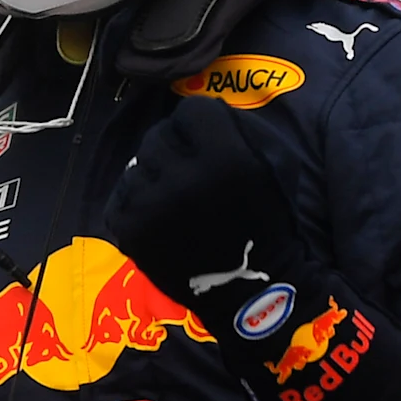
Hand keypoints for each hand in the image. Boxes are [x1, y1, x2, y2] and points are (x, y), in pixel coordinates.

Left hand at [98, 98, 302, 319]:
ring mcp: (151, 206)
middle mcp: (183, 178)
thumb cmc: (267, 223)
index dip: (203, 126)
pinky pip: (123, 196)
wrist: (250, 290)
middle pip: (161, 135)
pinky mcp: (130, 230)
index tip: (212, 147)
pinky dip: (138, 203)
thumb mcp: (277, 163)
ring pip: (139, 165)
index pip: (193, 111)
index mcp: (224, 157)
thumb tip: (200, 113)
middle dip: (177, 150)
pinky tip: (162, 219)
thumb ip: (241, 127)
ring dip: (156, 177)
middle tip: (194, 177)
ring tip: (177, 201)